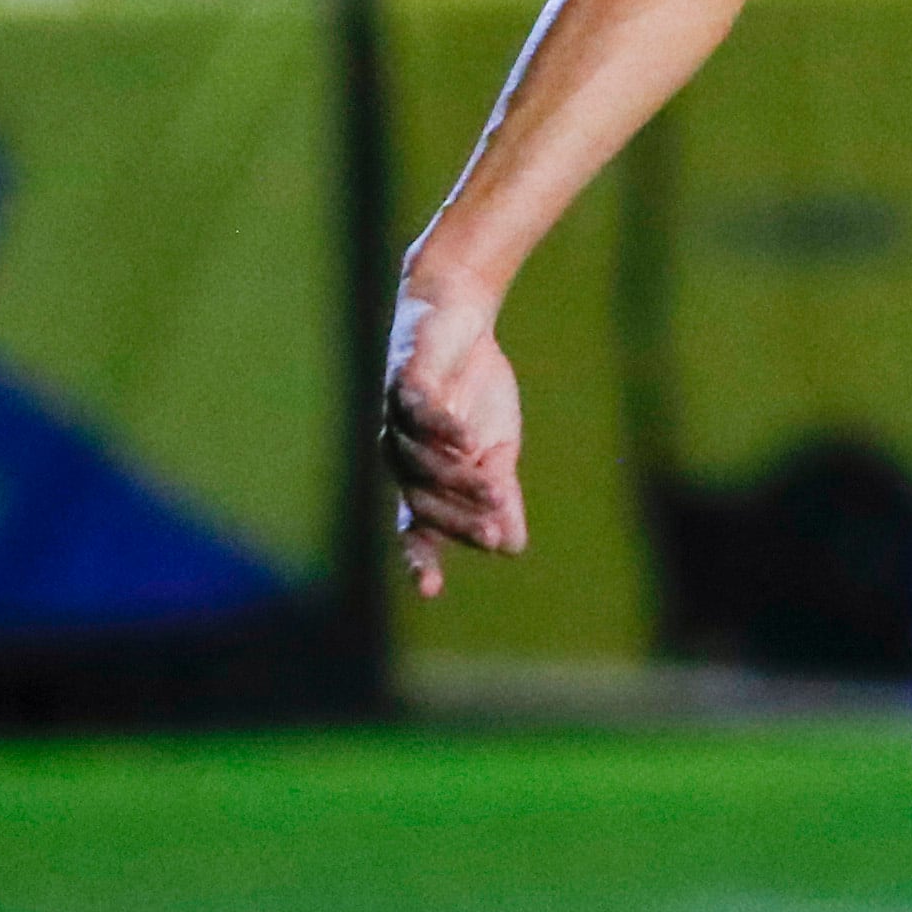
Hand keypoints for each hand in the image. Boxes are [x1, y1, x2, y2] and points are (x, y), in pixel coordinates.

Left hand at [382, 276, 527, 597]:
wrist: (461, 320)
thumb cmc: (475, 389)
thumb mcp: (499, 448)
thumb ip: (500, 494)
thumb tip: (514, 547)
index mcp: (420, 476)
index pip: (415, 526)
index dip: (421, 557)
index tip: (430, 591)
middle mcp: (400, 454)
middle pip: (420, 499)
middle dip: (458, 519)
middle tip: (494, 532)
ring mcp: (397, 419)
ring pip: (418, 461)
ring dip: (457, 478)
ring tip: (496, 486)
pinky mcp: (404, 382)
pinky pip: (417, 412)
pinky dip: (441, 429)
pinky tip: (467, 440)